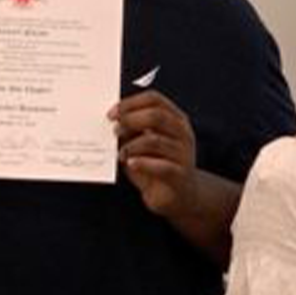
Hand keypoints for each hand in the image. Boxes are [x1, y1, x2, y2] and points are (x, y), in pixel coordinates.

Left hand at [111, 90, 198, 216]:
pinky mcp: (180, 174)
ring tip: (120, 153)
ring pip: (155, 141)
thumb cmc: (157, 165)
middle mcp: (183, 133)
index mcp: (176, 119)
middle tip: (114, 130)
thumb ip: (133, 130)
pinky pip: (161, 166)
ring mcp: (184, 153)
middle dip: (130, 120)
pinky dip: (142, 163)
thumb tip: (113, 120)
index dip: (130, 103)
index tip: (112, 114)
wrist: (178, 195)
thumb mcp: (143, 143)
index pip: (155, 99)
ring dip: (131, 145)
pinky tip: (131, 164)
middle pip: (157, 116)